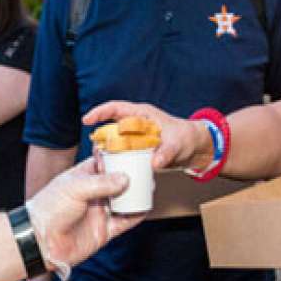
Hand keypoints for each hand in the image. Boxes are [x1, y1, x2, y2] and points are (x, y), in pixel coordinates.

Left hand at [25, 158, 141, 278]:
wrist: (41, 242)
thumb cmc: (50, 209)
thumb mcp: (74, 188)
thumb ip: (101, 183)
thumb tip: (126, 178)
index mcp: (82, 177)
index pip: (104, 162)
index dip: (118, 156)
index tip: (134, 150)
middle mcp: (92, 194)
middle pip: (117, 181)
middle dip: (132, 176)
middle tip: (148, 169)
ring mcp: (99, 212)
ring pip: (124, 201)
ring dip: (136, 195)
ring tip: (150, 186)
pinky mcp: (103, 230)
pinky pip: (125, 221)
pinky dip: (136, 215)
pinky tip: (146, 207)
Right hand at [83, 101, 212, 170]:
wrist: (193, 148)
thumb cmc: (186, 137)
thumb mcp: (177, 144)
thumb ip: (166, 153)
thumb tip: (155, 163)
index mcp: (141, 115)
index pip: (116, 108)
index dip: (100, 112)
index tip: (87, 120)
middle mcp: (134, 125)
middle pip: (110, 129)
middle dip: (100, 140)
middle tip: (97, 153)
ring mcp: (135, 139)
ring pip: (114, 144)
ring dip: (107, 154)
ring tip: (103, 166)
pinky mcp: (137, 151)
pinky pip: (122, 156)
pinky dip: (117, 163)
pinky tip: (114, 172)